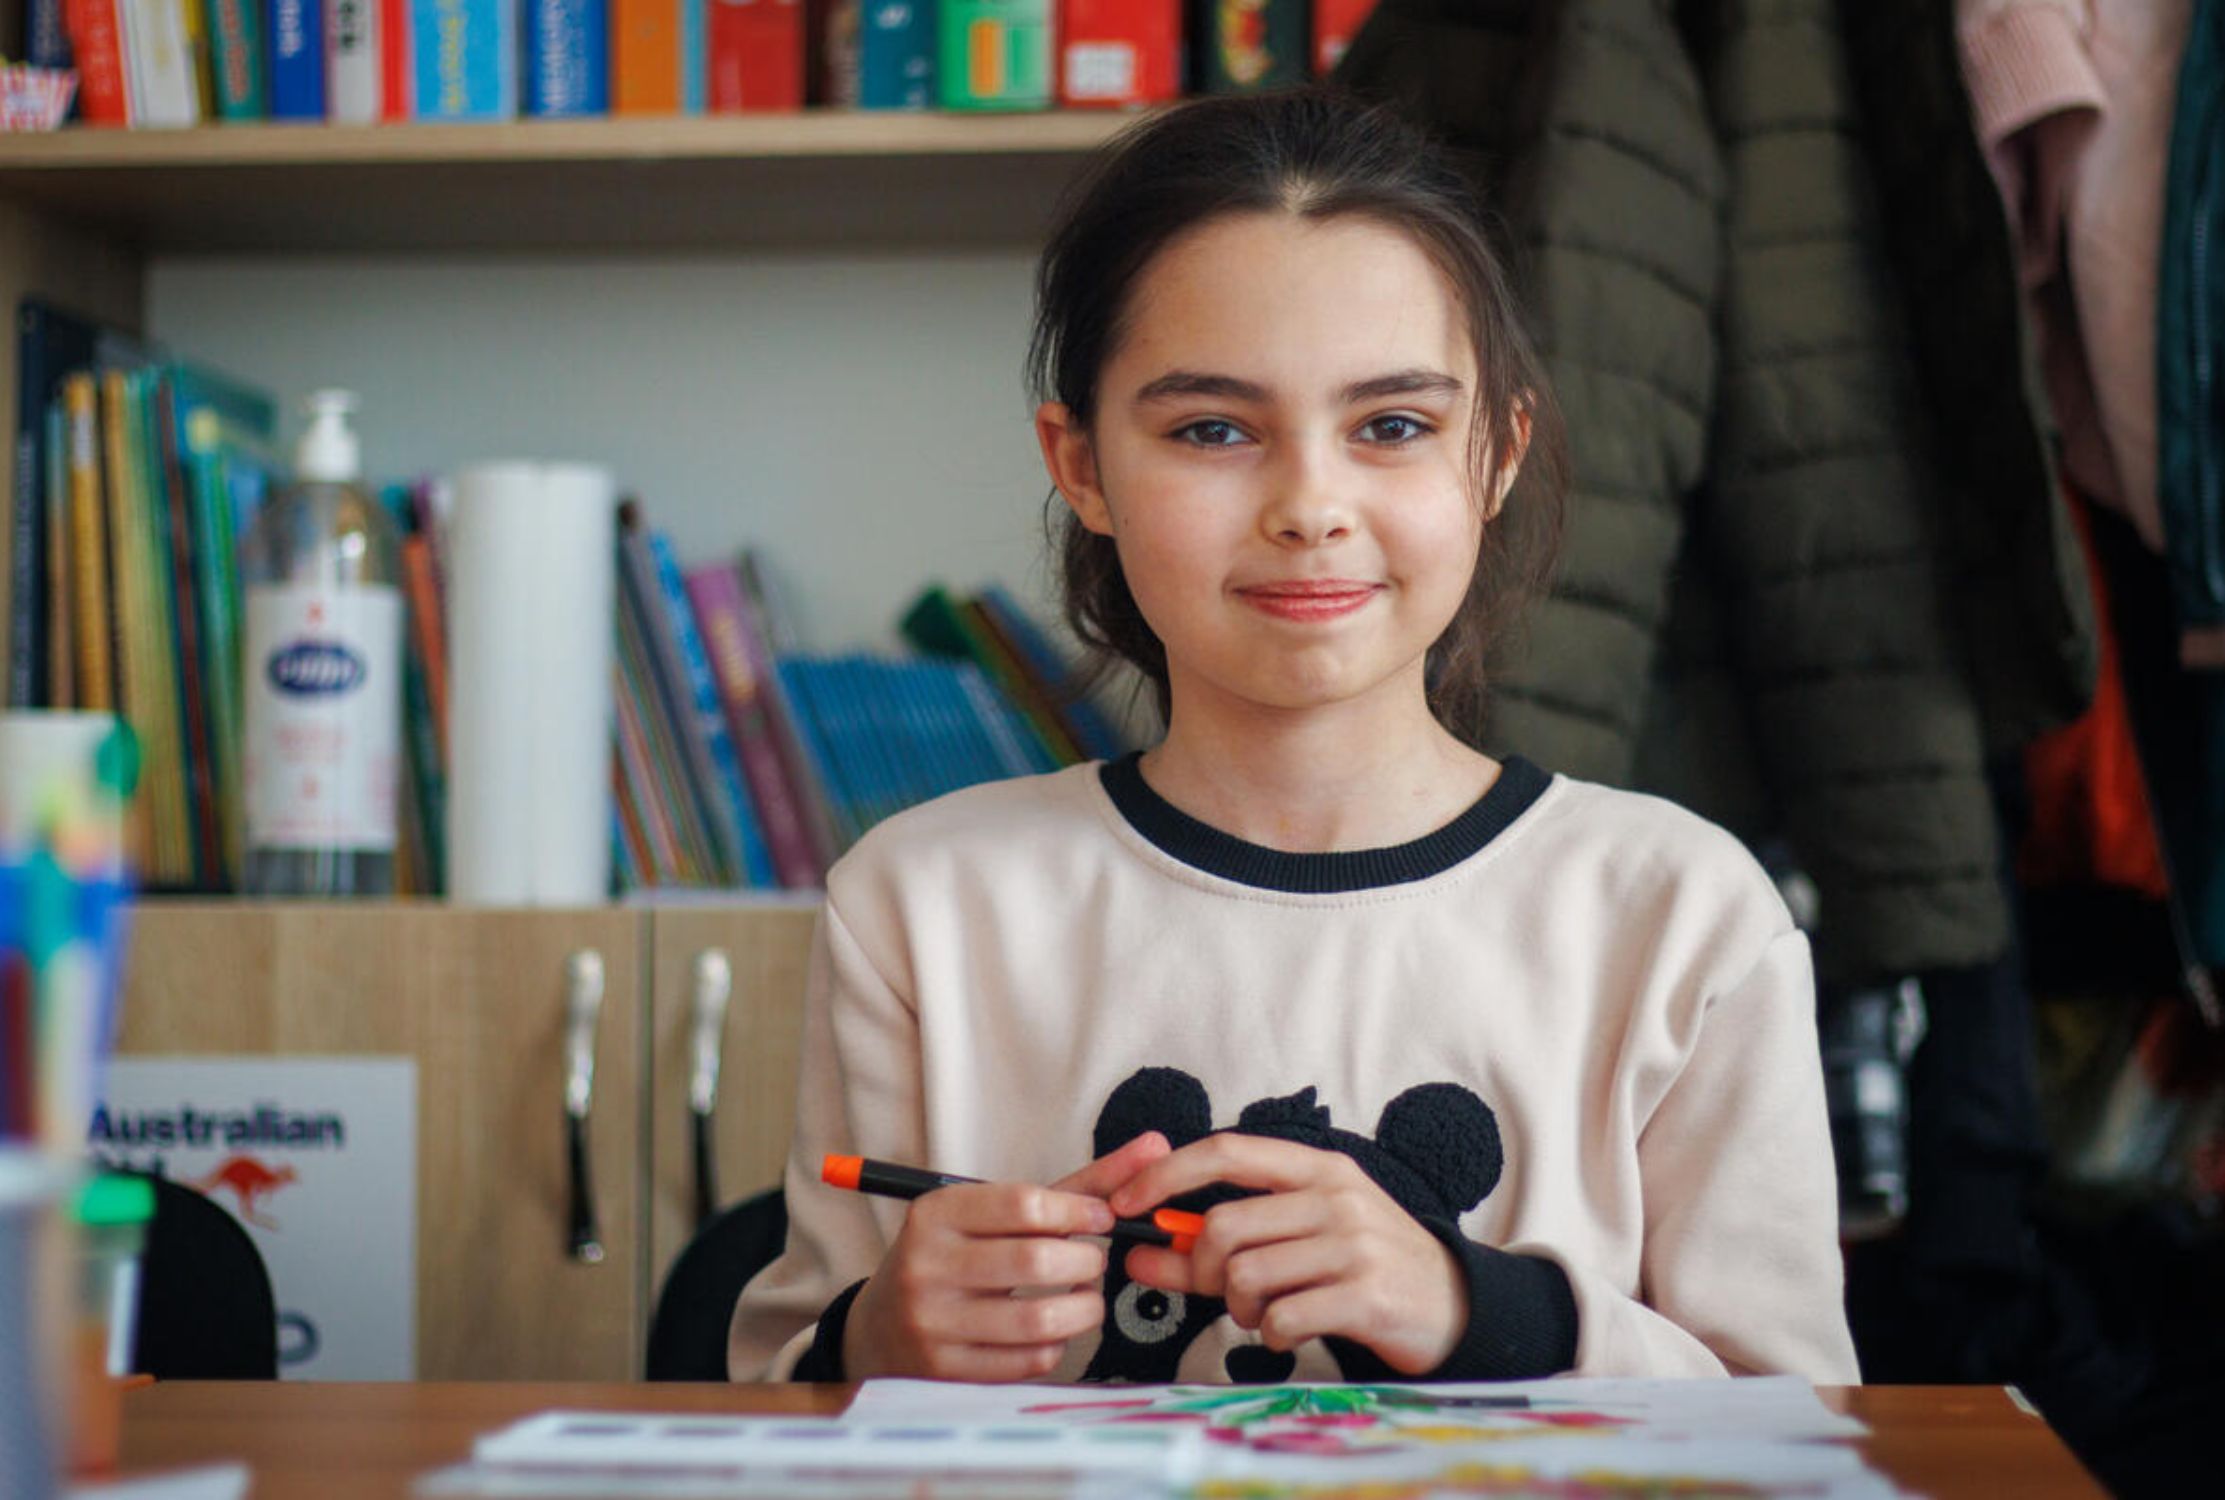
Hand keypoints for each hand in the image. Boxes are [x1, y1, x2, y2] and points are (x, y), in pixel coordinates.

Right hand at [843, 1131, 1171, 1380]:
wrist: (880, 1326)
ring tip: (1086, 1298)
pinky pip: (1028, 1360)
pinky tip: (1051, 1329)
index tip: (1103, 1219)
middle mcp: (928, 1265)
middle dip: (1087, 1263)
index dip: (1078, 1211)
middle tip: (1095, 1263)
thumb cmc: (957, 1256)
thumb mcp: (996, 1213)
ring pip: (1039, 1320)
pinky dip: (1057, 1344)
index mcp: (936, 1214)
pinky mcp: (946, 1370)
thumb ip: (1077, 1185)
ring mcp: (934, 1323)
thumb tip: (1154, 1148)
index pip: (1023, 1203)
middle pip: (1037, 1261)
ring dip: (1084, 1310)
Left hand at [1109, 1134, 1468, 1374]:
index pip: (1226, 1151)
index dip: (1166, 1175)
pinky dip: (1268, 1334)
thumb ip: (1219, 1245)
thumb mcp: (1299, 1239)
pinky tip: (1286, 1332)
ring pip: (1246, 1275)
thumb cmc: (1360, 1266)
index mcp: (1316, 1169)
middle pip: (1224, 1226)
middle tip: (1216, 1292)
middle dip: (1200, 1270)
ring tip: (1261, 1314)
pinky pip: (1280, 1318)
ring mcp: (1354, 1244)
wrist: (1450, 1305)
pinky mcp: (1366, 1295)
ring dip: (1237, 1309)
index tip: (1124, 1204)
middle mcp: (1335, 1196)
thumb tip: (1141, 1253)